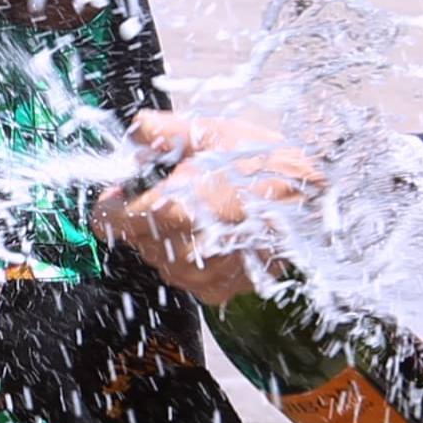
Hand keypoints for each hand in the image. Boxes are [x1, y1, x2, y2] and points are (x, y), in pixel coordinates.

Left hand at [91, 109, 323, 301]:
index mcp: (166, 212)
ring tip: (203, 210)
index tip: (127, 187)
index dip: (113, 200)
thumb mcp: (210, 132)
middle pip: (134, 237)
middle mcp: (178, 251)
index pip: (107, 220)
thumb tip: (135, 133)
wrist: (314, 203)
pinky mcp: (218, 290)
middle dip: (144, 213)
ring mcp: (198, 275)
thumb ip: (160, 131)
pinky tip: (218, 234)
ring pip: (158, 258)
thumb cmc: (265, 165)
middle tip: (177, 189)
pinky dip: (194, 257)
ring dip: (168, 237)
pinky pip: (187, 275)